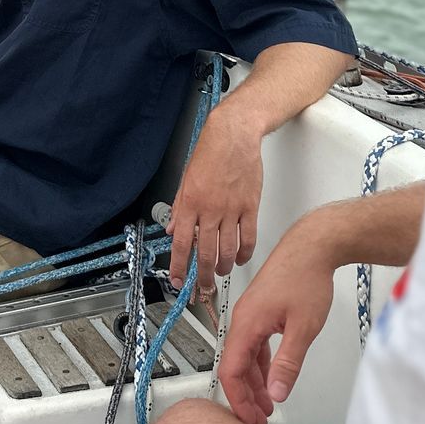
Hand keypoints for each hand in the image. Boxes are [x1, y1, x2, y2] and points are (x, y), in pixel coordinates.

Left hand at [167, 116, 262, 297]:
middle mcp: (210, 210)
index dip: (179, 267)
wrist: (234, 135)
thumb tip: (174, 229)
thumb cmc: (210, 151)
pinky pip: (248, 238)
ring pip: (227, 250)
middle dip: (203, 276)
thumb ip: (179, 207)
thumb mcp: (186, 178)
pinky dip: (244, 253)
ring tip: (220, 272)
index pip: (182, 244)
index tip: (179, 282)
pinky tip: (240, 258)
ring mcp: (232, 210)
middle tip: (203, 288)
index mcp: (191, 203)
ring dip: (223, 267)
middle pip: (205, 253)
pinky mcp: (251, 207)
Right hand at [217, 225, 337, 423]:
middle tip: (259, 418)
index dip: (238, 398)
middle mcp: (243, 318)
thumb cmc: (305, 276)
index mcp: (247, 323)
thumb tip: (277, 391)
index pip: (230, 369)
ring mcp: (251, 313)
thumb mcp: (302, 327)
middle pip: (235, 365)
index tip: (249, 417)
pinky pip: (254, 344)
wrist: (312, 246)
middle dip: (246, 395)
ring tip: (268, 403)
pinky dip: (261, 365)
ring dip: (254, 382)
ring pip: (245, 355)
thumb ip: (288, 363)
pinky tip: (271, 376)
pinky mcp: (261, 310)